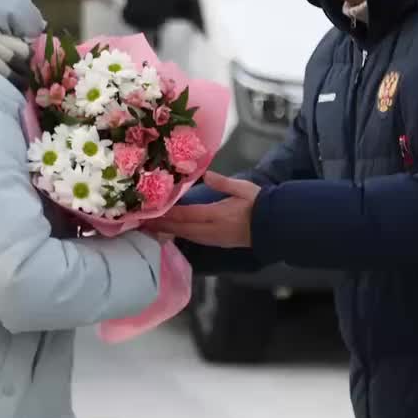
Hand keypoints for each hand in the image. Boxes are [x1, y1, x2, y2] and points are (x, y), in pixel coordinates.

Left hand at [145, 172, 259, 248]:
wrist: (274, 226)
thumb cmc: (260, 204)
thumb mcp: (244, 188)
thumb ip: (223, 183)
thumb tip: (205, 174)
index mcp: (217, 214)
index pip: (187, 215)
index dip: (168, 214)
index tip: (152, 210)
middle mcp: (212, 230)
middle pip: (182, 228)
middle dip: (162, 225)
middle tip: (143, 221)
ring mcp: (214, 238)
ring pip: (186, 236)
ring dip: (169, 232)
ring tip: (153, 227)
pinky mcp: (217, 243)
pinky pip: (194, 239)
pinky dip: (180, 235)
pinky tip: (173, 232)